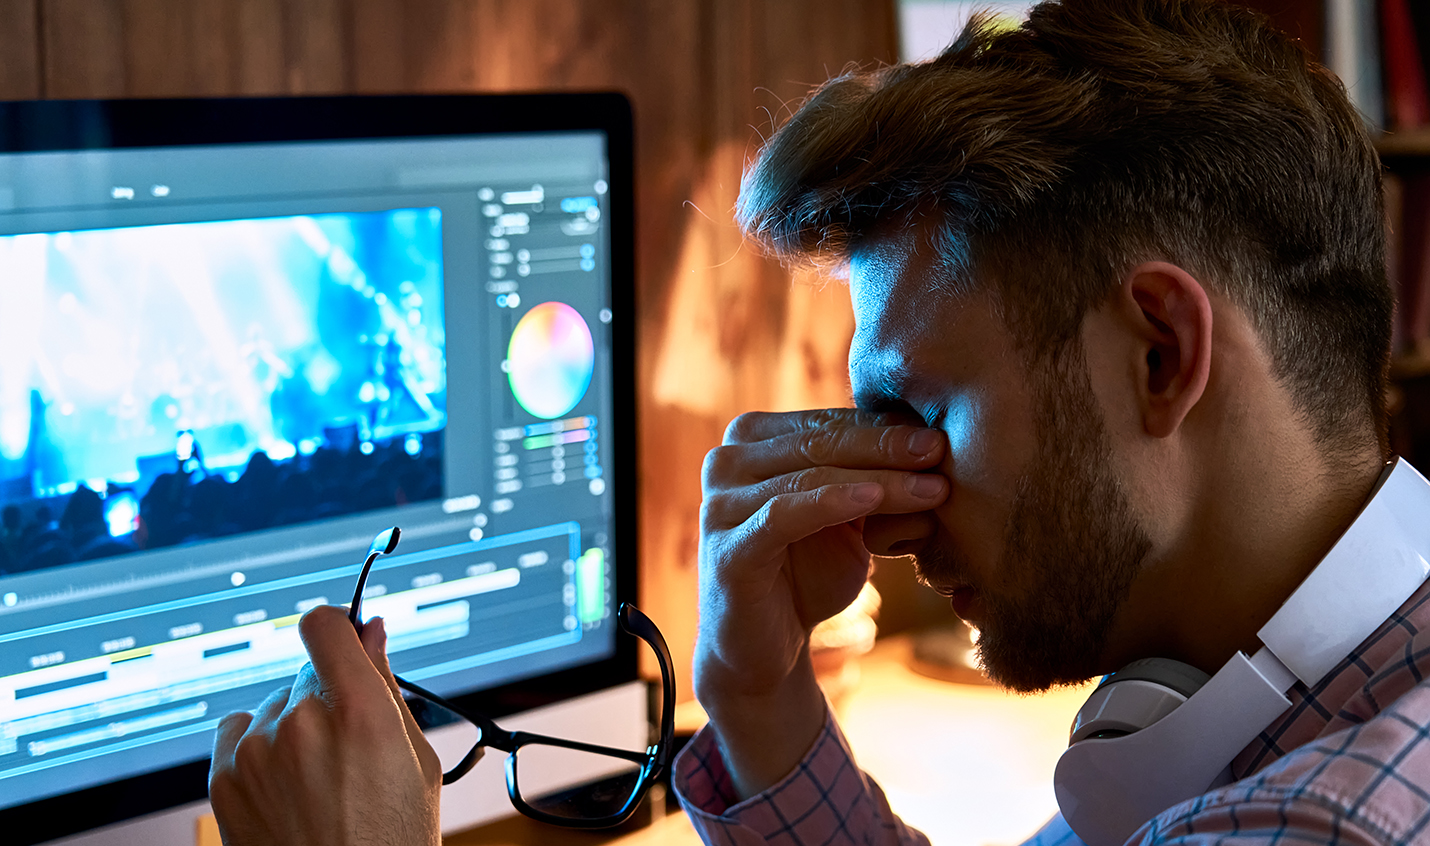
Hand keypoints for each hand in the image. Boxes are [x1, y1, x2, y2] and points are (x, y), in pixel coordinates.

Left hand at [209, 607, 446, 845]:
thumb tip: (373, 631)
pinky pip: (240, 730)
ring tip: (320, 780)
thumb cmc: (393, 838)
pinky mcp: (224, 778)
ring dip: (295, 725)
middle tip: (349, 747)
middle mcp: (302, 722)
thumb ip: (386, 684)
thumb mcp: (413, 757)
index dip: (338, 626)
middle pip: (308, 672)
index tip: (345, 637)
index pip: (326, 625)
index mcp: (360, 712)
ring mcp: (257, 751)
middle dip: (328, 695)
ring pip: (277, 704)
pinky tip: (286, 783)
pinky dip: (260, 746)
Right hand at [695, 409, 946, 795]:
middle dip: (886, 446)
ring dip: (878, 479)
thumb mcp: (846, 518)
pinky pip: (784, 515)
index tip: (941, 433)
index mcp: (751, 440)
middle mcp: (726, 461)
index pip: (827, 422)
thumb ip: (871, 476)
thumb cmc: (808, 575)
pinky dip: (832, 503)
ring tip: (931, 486)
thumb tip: (934, 442)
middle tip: (940, 448)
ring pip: (810, 476)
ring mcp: (719, 504)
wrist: (766, 652)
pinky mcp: (726, 548)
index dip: (884, 426)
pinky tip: (874, 500)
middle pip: (819, 442)